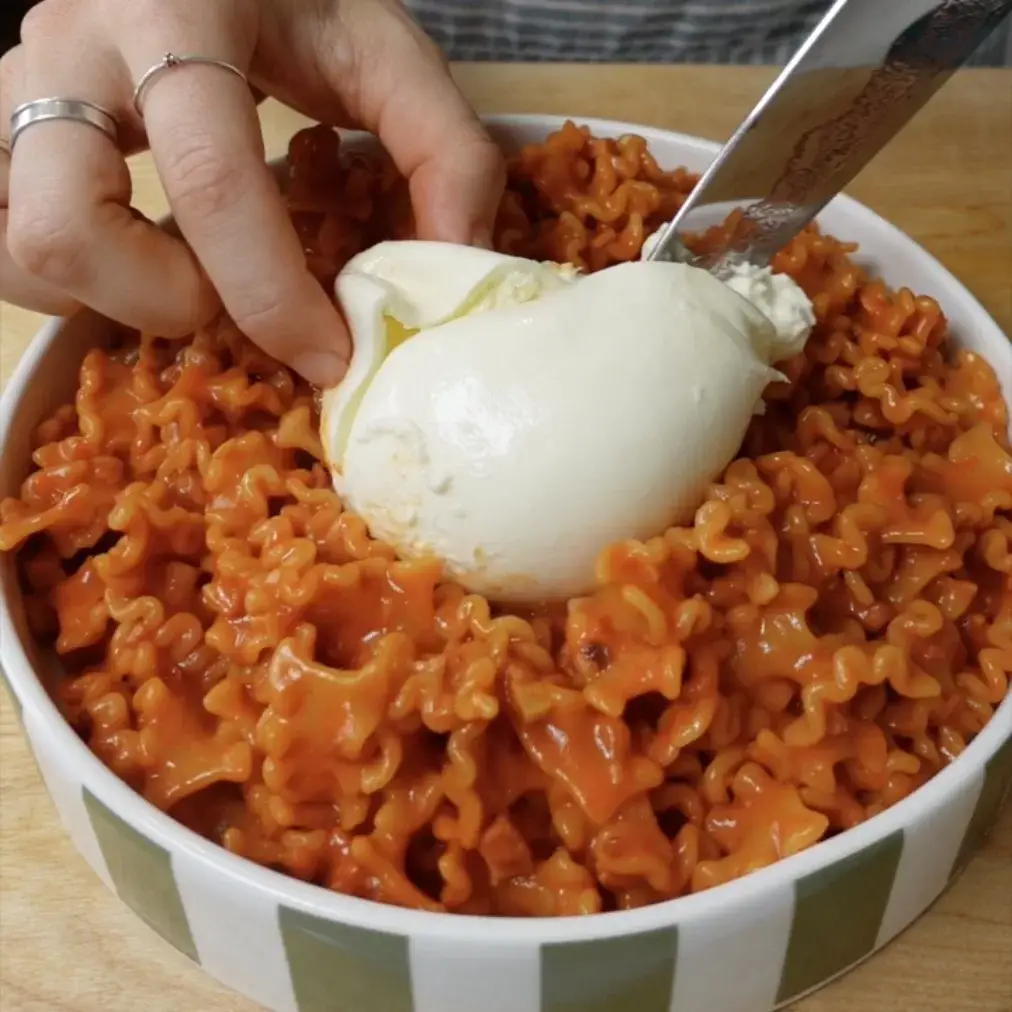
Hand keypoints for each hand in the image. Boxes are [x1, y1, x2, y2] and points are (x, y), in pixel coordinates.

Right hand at [0, 0, 504, 384]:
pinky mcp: (2, 124)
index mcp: (180, 14)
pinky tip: (138, 261)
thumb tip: (455, 261)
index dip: (272, 295)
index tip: (328, 355)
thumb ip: (443, 148)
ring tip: (186, 276)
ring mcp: (19, 86)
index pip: (212, 182)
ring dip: (111, 296)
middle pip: (67, 224)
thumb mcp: (385, 51)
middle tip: (229, 299)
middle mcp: (74, 46)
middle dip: (164, 301)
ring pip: (22, 243)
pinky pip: (4, 235)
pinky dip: (75, 280)